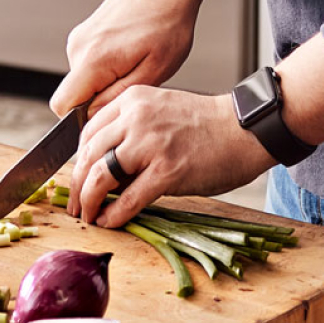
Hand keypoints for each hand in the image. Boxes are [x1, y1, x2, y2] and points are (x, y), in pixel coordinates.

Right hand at [48, 0, 236, 115]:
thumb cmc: (167, 23)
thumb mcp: (154, 71)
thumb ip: (116, 97)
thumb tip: (93, 115)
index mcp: (92, 61)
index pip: (61, 106)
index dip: (81, 117)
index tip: (108, 109)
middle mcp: (77, 49)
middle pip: (72, 93)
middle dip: (98, 97)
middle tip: (132, 80)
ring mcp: (78, 39)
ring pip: (82, 79)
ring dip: (104, 80)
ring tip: (135, 61)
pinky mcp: (83, 35)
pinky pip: (86, 65)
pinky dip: (105, 67)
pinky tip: (128, 52)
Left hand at [67, 86, 274, 226]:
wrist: (248, 129)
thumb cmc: (206, 125)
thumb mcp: (160, 112)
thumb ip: (129, 131)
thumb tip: (102, 168)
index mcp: (132, 101)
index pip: (87, 133)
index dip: (78, 161)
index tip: (77, 178)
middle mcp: (136, 118)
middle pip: (89, 155)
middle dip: (77, 185)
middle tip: (75, 205)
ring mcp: (151, 144)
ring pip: (101, 176)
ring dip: (89, 201)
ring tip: (87, 216)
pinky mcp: (168, 171)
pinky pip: (128, 198)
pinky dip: (114, 214)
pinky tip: (108, 222)